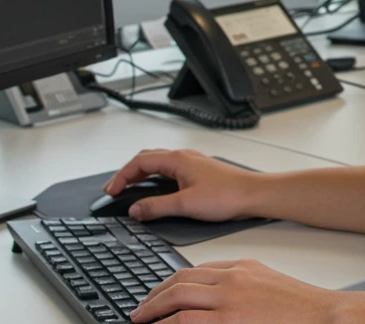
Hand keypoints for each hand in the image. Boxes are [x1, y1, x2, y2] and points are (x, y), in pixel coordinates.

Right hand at [103, 149, 264, 221]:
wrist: (253, 195)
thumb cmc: (227, 195)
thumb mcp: (186, 204)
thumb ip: (157, 207)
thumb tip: (135, 209)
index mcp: (178, 159)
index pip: (140, 162)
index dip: (122, 176)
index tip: (111, 191)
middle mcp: (184, 156)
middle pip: (147, 158)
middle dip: (128, 172)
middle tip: (115, 189)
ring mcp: (192, 163)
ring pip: (158, 162)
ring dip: (141, 173)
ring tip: (129, 188)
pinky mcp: (199, 171)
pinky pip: (169, 168)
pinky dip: (155, 176)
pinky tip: (156, 188)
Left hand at [129, 259, 337, 323]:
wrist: (325, 315)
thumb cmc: (301, 308)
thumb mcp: (267, 285)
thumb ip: (241, 286)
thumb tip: (213, 298)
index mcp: (241, 267)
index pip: (195, 270)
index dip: (170, 283)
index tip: (158, 295)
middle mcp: (232, 278)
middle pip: (180, 280)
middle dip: (154, 295)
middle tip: (140, 311)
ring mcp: (230, 299)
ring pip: (177, 297)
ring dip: (153, 310)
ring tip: (140, 321)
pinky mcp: (229, 320)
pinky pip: (185, 320)